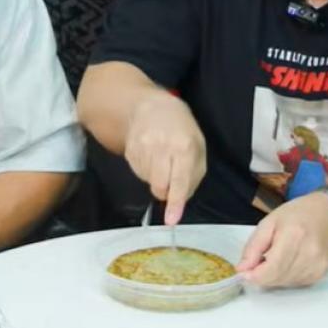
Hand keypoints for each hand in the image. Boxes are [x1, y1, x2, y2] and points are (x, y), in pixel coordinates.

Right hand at [123, 92, 205, 224]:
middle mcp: (161, 148)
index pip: (179, 180)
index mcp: (184, 147)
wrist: (150, 107)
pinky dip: (146, 170)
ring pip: (148, 181)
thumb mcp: (198, 146)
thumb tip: (181, 199)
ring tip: (161, 159)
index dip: (175, 202)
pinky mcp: (129, 151)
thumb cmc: (181, 128)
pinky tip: (150, 155)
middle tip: (170, 179)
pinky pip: (138, 173)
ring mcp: (142, 149)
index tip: (171, 221)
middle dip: (165, 191)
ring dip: (156, 178)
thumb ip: (193, 174)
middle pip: (159, 186)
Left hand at [237, 192, 327, 286]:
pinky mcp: (322, 272)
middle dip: (262, 276)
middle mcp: (309, 254)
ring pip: (287, 284)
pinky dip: (287, 278)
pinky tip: (287, 264)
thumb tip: (242, 269)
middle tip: (257, 265)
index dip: (255, 276)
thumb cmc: (299, 213)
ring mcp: (318, 265)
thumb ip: (254, 246)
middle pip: (278, 278)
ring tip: (274, 260)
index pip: (272, 268)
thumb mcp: (270, 222)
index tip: (243, 274)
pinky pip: (298, 284)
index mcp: (294, 236)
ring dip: (274, 278)